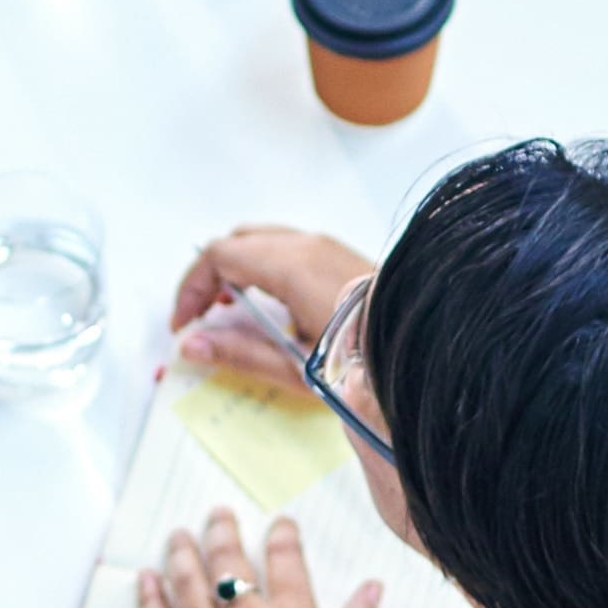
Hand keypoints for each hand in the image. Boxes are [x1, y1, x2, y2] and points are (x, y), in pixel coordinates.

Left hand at [137, 513, 379, 607]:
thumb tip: (371, 588)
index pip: (287, 563)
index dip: (283, 536)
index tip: (281, 524)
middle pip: (228, 563)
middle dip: (222, 531)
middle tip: (218, 514)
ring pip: (188, 585)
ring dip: (182, 553)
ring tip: (179, 534)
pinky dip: (150, 599)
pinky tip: (145, 580)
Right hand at [163, 224, 376, 385]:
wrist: (424, 349)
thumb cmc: (366, 361)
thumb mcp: (296, 367)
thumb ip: (240, 353)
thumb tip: (193, 345)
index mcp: (291, 265)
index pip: (219, 255)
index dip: (191, 287)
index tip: (183, 323)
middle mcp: (307, 245)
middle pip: (237, 241)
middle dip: (210, 275)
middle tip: (200, 315)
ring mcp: (327, 246)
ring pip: (262, 240)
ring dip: (236, 269)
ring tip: (231, 311)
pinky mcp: (341, 256)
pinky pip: (287, 248)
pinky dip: (262, 267)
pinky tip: (269, 305)